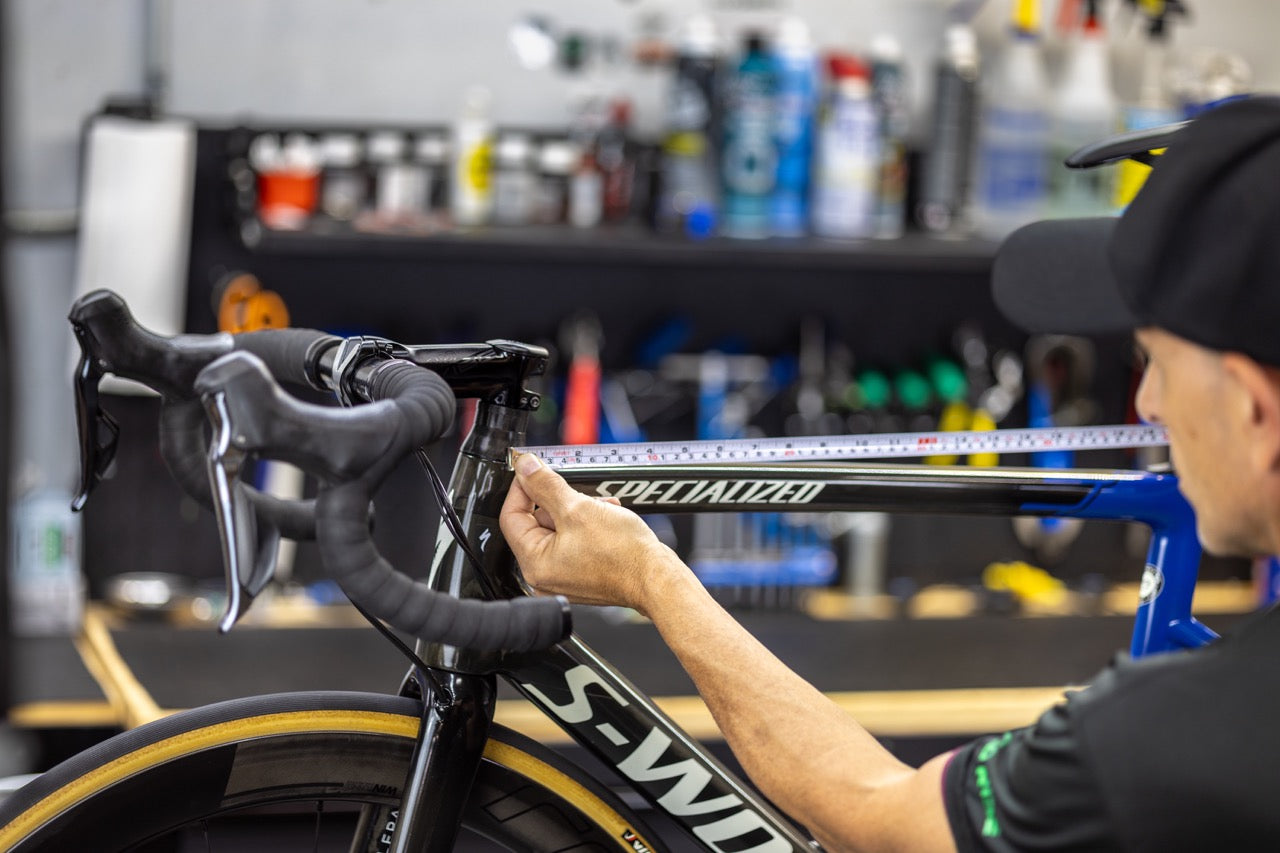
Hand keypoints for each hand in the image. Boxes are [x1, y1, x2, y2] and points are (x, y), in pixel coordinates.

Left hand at [499, 453, 687, 613]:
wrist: (657, 577)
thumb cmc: (624, 555)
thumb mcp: (578, 508)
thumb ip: (545, 485)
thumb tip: (526, 468)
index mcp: (535, 564)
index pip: (511, 516)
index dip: (522, 488)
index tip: (533, 469)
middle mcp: (545, 576)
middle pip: (536, 521)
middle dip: (560, 500)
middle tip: (580, 493)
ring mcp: (564, 576)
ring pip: (559, 527)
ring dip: (579, 509)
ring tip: (601, 507)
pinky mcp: (583, 573)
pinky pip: (575, 539)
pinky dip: (589, 524)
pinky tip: (607, 518)